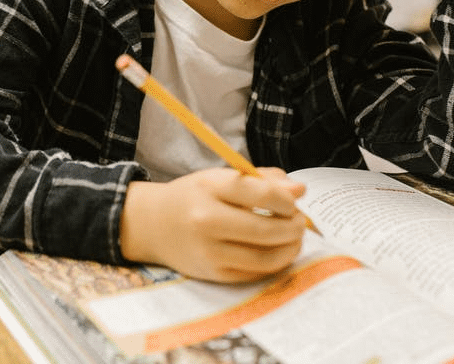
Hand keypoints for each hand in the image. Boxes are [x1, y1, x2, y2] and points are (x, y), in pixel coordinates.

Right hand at [120, 168, 308, 282]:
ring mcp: (210, 251)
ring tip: (294, 237)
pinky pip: (256, 272)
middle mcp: (207, 221)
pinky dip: (275, 262)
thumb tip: (300, 190)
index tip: (294, 200)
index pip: (260, 193)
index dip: (287, 199)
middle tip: (299, 220)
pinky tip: (278, 251)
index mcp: (210, 188)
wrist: (153, 225)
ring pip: (266, 257)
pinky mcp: (214, 274)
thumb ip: (261, 179)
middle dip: (294, 226)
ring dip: (290, 247)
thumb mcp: (220, 177)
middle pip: (266, 230)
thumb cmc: (194, 197)